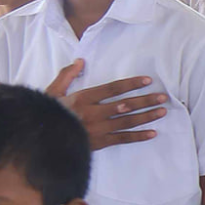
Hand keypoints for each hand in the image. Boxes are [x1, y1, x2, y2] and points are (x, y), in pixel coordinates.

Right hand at [44, 61, 167, 149]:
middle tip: (163, 97)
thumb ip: (66, 76)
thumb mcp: (52, 92)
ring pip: (127, 121)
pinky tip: (153, 133)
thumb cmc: (46, 113)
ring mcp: (97, 129)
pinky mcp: (98, 143)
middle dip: (146, 100)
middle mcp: (93, 113)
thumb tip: (80, 61)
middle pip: (125, 105)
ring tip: (163, 111)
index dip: (131, 84)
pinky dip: (138, 136)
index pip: (112, 88)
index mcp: (83, 98)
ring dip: (147, 116)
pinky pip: (122, 139)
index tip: (148, 80)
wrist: (41, 139)